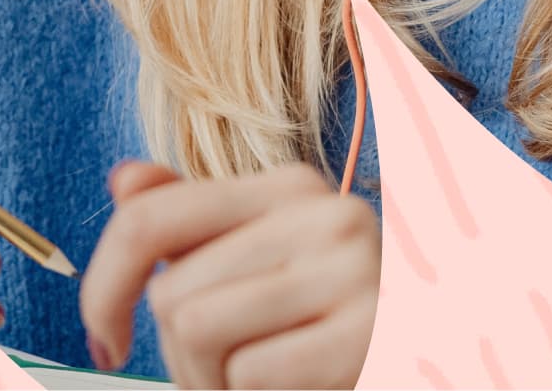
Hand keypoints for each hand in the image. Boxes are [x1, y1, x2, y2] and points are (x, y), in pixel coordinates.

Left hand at [80, 161, 379, 388]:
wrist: (448, 358)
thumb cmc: (343, 325)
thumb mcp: (269, 264)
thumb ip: (198, 224)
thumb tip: (123, 181)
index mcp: (288, 188)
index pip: (149, 217)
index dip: (104, 284)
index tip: (103, 338)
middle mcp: (322, 213)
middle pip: (171, 292)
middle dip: (180, 359)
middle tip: (224, 381)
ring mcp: (351, 269)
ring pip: (196, 330)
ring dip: (212, 383)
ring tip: (257, 386)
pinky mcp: (369, 332)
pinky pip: (250, 373)